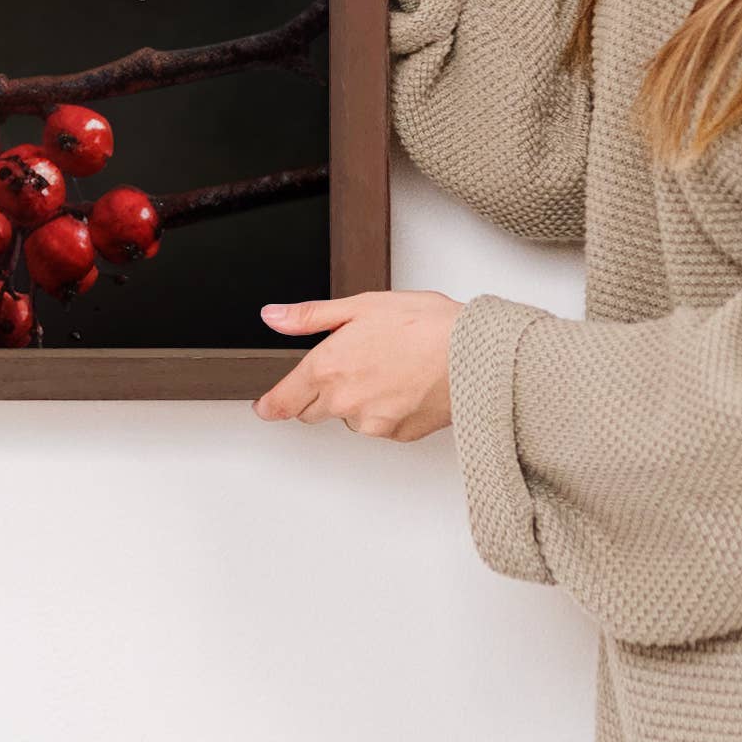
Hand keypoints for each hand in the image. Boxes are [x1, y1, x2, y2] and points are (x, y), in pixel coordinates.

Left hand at [254, 289, 458, 439]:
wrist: (476, 354)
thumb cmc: (424, 325)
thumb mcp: (359, 306)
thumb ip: (309, 317)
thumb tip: (273, 317)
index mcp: (327, 369)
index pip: (283, 402)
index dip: (271, 405)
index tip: (265, 407)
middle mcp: (345, 403)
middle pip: (313, 411)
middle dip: (319, 395)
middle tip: (347, 368)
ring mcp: (373, 423)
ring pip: (349, 419)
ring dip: (356, 402)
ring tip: (386, 369)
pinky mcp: (400, 435)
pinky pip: (381, 426)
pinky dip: (386, 410)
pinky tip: (404, 385)